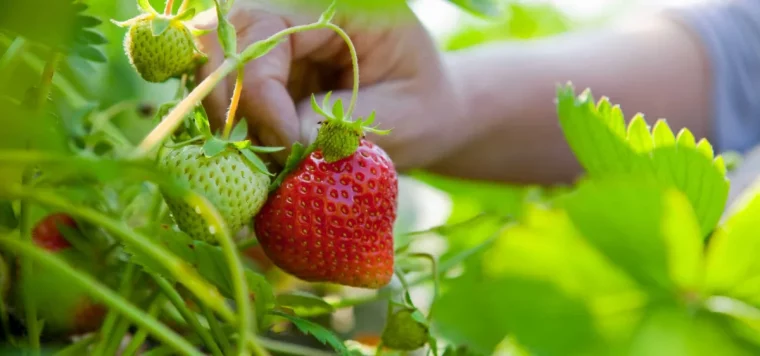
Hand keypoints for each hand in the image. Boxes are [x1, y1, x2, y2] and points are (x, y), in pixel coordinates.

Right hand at [192, 1, 468, 170]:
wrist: (424, 113)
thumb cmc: (422, 108)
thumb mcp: (399, 116)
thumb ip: (340, 122)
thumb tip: (284, 140)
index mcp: (337, 5)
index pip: (266, 30)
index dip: (261, 90)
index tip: (286, 145)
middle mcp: (296, 13)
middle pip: (222, 39)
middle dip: (229, 102)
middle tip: (260, 157)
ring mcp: (275, 42)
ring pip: (213, 64)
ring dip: (226, 117)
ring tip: (263, 160)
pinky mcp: (264, 71)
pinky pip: (225, 90)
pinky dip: (234, 127)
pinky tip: (261, 156)